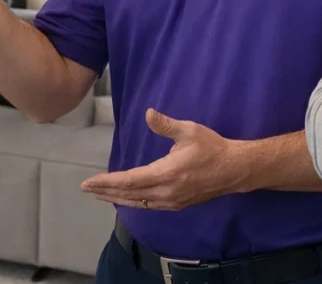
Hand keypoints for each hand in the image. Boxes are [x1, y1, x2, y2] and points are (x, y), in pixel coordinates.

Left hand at [80, 109, 243, 211]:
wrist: (235, 169)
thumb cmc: (212, 148)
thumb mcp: (189, 131)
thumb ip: (166, 125)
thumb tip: (148, 113)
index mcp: (166, 174)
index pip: (129, 180)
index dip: (106, 182)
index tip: (88, 182)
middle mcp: (165, 192)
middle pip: (129, 195)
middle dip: (105, 191)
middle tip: (86, 189)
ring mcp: (172, 202)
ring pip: (138, 203)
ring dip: (117, 199)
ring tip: (101, 194)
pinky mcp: (178, 205)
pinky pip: (149, 206)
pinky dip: (133, 203)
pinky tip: (127, 200)